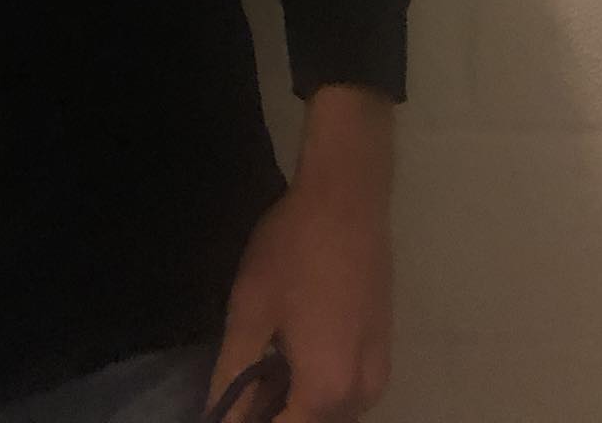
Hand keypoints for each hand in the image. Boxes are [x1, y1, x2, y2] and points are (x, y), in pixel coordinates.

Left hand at [204, 184, 392, 420]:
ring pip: (331, 410)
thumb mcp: (251, 312)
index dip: (250, 421)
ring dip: (294, 400)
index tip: (229, 406)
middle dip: (273, 412)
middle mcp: (361, 394)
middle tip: (238, 385)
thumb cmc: (293, 252)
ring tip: (257, 367)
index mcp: (328, 391)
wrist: (347, 200)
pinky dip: (316, 383)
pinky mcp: (382, 348)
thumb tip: (219, 417)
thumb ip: (232, 374)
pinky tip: (288, 352)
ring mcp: (377, 372)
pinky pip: (346, 387)